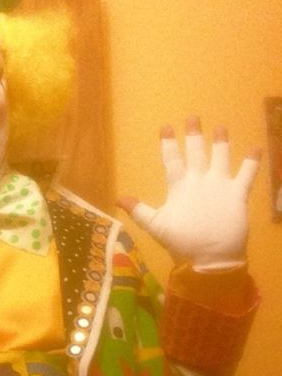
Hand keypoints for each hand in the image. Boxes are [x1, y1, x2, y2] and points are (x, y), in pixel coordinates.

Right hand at [117, 116, 260, 270]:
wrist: (212, 257)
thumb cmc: (182, 242)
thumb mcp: (157, 227)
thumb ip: (139, 211)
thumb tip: (119, 198)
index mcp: (180, 188)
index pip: (172, 160)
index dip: (168, 143)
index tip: (166, 127)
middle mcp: (200, 180)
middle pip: (196, 153)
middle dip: (194, 135)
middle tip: (193, 118)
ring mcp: (221, 185)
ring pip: (221, 158)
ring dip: (221, 142)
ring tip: (221, 128)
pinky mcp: (238, 193)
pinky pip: (247, 174)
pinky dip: (252, 161)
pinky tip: (257, 148)